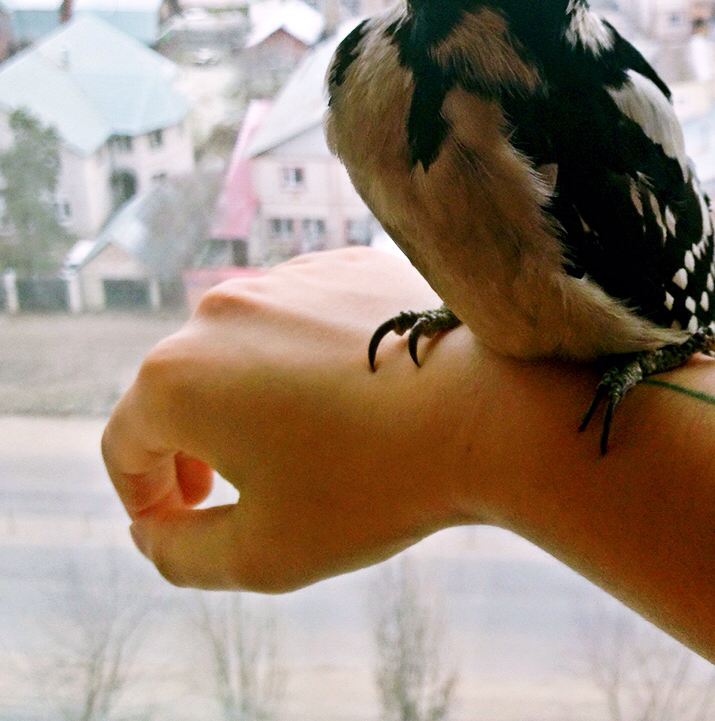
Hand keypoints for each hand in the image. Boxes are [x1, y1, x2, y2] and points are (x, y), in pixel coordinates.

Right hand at [101, 249, 474, 590]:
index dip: (143, 497)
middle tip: (232, 492)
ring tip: (306, 444)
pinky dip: (308, 357)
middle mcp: (218, 312)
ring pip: (243, 348)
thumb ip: (178, 553)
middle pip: (179, 388)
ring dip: (252, 398)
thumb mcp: (260, 554)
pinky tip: (355, 397)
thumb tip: (152, 531)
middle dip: (193, 446)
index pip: (125, 443)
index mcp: (177, 378)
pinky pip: (302, 317)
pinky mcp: (342, 263)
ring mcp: (284, 277)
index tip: (184, 524)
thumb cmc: (372, 485)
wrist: (486, 405)